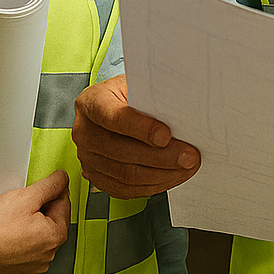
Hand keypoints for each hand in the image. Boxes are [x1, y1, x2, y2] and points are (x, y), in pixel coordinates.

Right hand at [0, 170, 69, 273]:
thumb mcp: (26, 196)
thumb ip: (51, 185)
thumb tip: (63, 179)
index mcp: (55, 236)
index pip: (64, 205)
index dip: (52, 193)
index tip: (40, 191)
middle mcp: (48, 256)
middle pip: (53, 223)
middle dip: (42, 212)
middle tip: (22, 208)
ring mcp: (34, 268)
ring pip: (41, 240)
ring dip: (33, 230)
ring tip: (13, 224)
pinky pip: (28, 257)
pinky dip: (23, 247)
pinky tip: (11, 240)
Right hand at [72, 74, 199, 198]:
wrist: (116, 106)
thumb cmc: (132, 93)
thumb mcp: (139, 84)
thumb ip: (153, 96)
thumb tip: (183, 109)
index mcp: (91, 102)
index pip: (113, 117)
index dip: (141, 128)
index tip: (166, 135)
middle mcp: (84, 131)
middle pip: (121, 151)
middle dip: (161, 156)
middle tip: (189, 156)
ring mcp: (87, 157)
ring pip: (125, 174)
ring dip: (161, 174)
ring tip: (186, 167)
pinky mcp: (96, 177)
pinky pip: (125, 188)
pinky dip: (152, 185)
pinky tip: (172, 176)